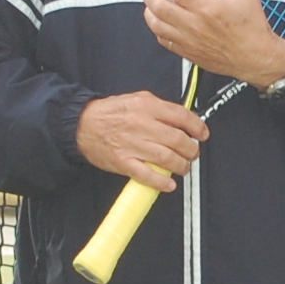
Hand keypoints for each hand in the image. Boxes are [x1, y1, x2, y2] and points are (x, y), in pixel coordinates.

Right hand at [77, 92, 209, 193]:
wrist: (82, 124)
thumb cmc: (109, 113)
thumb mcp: (137, 99)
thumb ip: (160, 108)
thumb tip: (182, 118)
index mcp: (146, 106)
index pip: (181, 116)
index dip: (197, 127)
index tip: (202, 135)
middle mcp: (141, 124)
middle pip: (177, 140)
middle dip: (191, 150)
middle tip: (192, 154)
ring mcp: (132, 144)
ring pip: (167, 158)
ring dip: (181, 166)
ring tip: (183, 168)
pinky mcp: (123, 162)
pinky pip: (147, 175)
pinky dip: (161, 182)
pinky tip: (169, 184)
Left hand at [141, 0, 284, 88]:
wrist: (257, 58)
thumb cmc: (252, 28)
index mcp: (206, 7)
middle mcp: (194, 24)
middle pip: (160, 8)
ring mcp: (189, 40)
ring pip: (157, 26)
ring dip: (150, 13)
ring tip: (151, 5)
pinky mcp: (189, 53)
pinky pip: (165, 42)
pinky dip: (158, 31)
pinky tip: (161, 24)